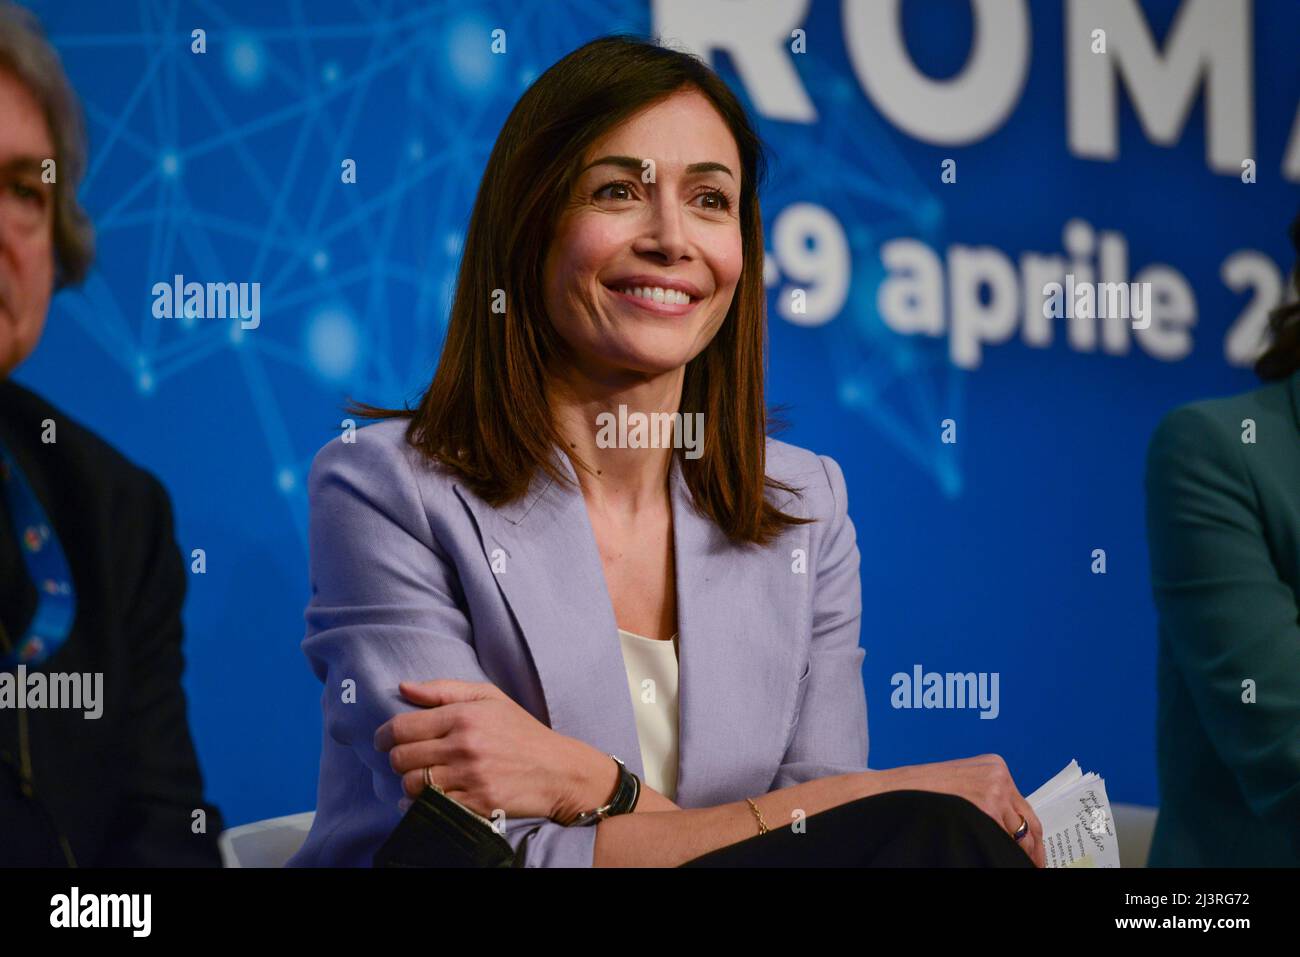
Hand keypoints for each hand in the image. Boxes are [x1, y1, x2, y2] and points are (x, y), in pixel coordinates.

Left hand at [373, 678, 583, 822]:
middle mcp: (463, 746)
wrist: (558, 770)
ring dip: (410, 783)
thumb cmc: (521, 730)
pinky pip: (431, 808)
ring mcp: (470, 778)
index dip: (383, 735)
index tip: (382, 740)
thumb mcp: (489, 697)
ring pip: (411, 785)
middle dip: (397, 759)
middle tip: (407, 759)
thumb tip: (403, 687)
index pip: (402, 727)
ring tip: (421, 777)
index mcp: (463, 716)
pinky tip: (427, 798)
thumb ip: (443, 690)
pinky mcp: (476, 805)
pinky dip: (421, 806)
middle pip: (401, 758)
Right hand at [886, 754, 1045, 866]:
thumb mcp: (962, 781)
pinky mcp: (985, 809)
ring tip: (1011, 863)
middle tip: (1034, 866)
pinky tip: (991, 855)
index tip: (1036, 852)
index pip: (1025, 808)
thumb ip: (987, 794)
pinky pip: (999, 839)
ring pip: (1017, 835)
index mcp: (995, 766)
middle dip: (1032, 849)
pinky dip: (997, 849)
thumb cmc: (922, 789)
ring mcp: (993, 793)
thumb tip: (1010, 826)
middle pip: (1029, 823)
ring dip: (1013, 851)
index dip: (1033, 835)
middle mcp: (999, 777)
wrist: (896, 790)